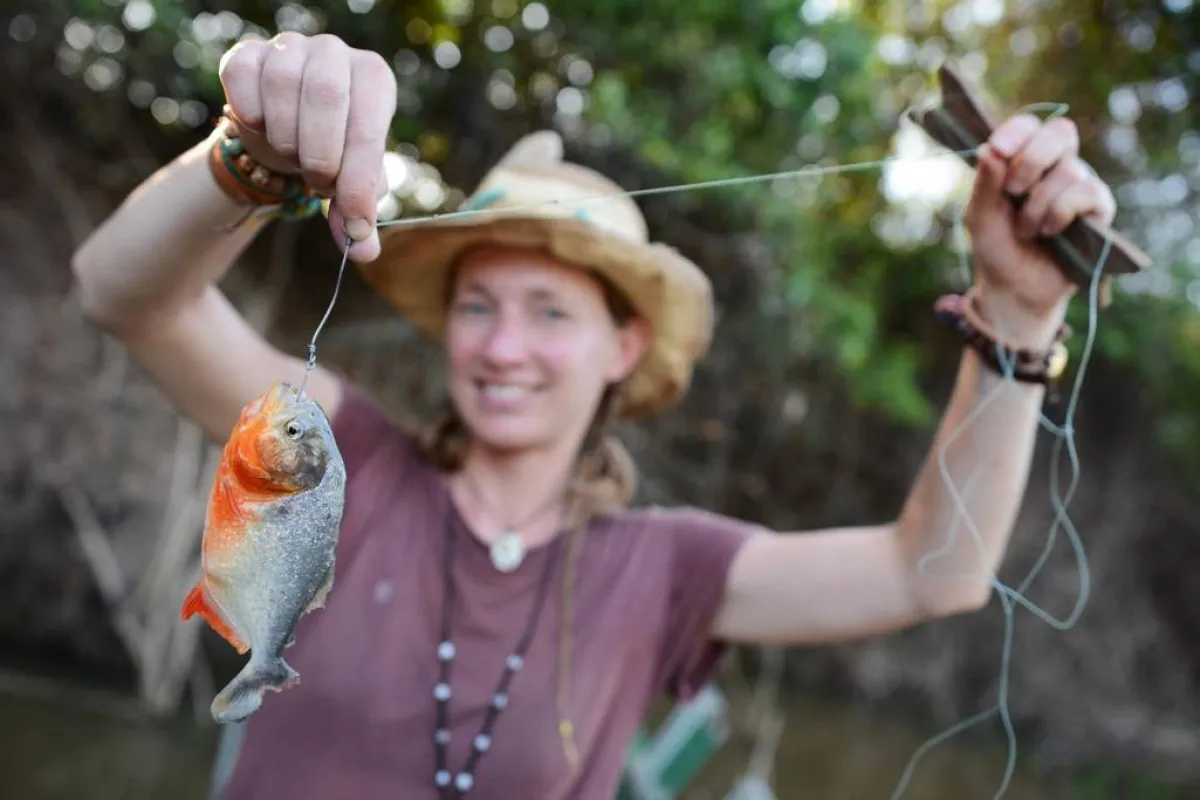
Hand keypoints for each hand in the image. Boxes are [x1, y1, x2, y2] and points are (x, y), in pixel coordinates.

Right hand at [217, 33, 397, 261]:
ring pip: (282, 85)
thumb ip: (356, 214)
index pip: (368, 126)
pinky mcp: (248, 53)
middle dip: (319, 156)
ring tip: (293, 154)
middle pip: (326, 96)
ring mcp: (291, 47)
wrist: (285, 135)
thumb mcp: (350, 183)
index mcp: (373, 80)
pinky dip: (250, 114)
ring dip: (285, 138)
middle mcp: (336, 53)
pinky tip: (261, 128)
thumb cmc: (330, 155)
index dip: (358, 180)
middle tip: (318, 181)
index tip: (354, 221)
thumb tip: (364, 251)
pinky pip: (242, 78)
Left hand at [964, 114, 1115, 343]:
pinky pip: (1088, 193)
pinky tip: (1049, 232)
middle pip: (1061, 132)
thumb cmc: (997, 249)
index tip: (998, 149)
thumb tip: (988, 149)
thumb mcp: (981, 217)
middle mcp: (1054, 166)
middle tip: (1013, 191)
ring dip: (1039, 204)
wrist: (1016, 289)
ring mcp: (1079, 185)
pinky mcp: (1099, 209)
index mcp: (1022, 161)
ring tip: (1026, 230)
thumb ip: (985, 184)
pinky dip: (1061, 212)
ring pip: (1070, 170)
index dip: (1017, 131)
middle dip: (1032, 159)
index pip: (1030, 126)